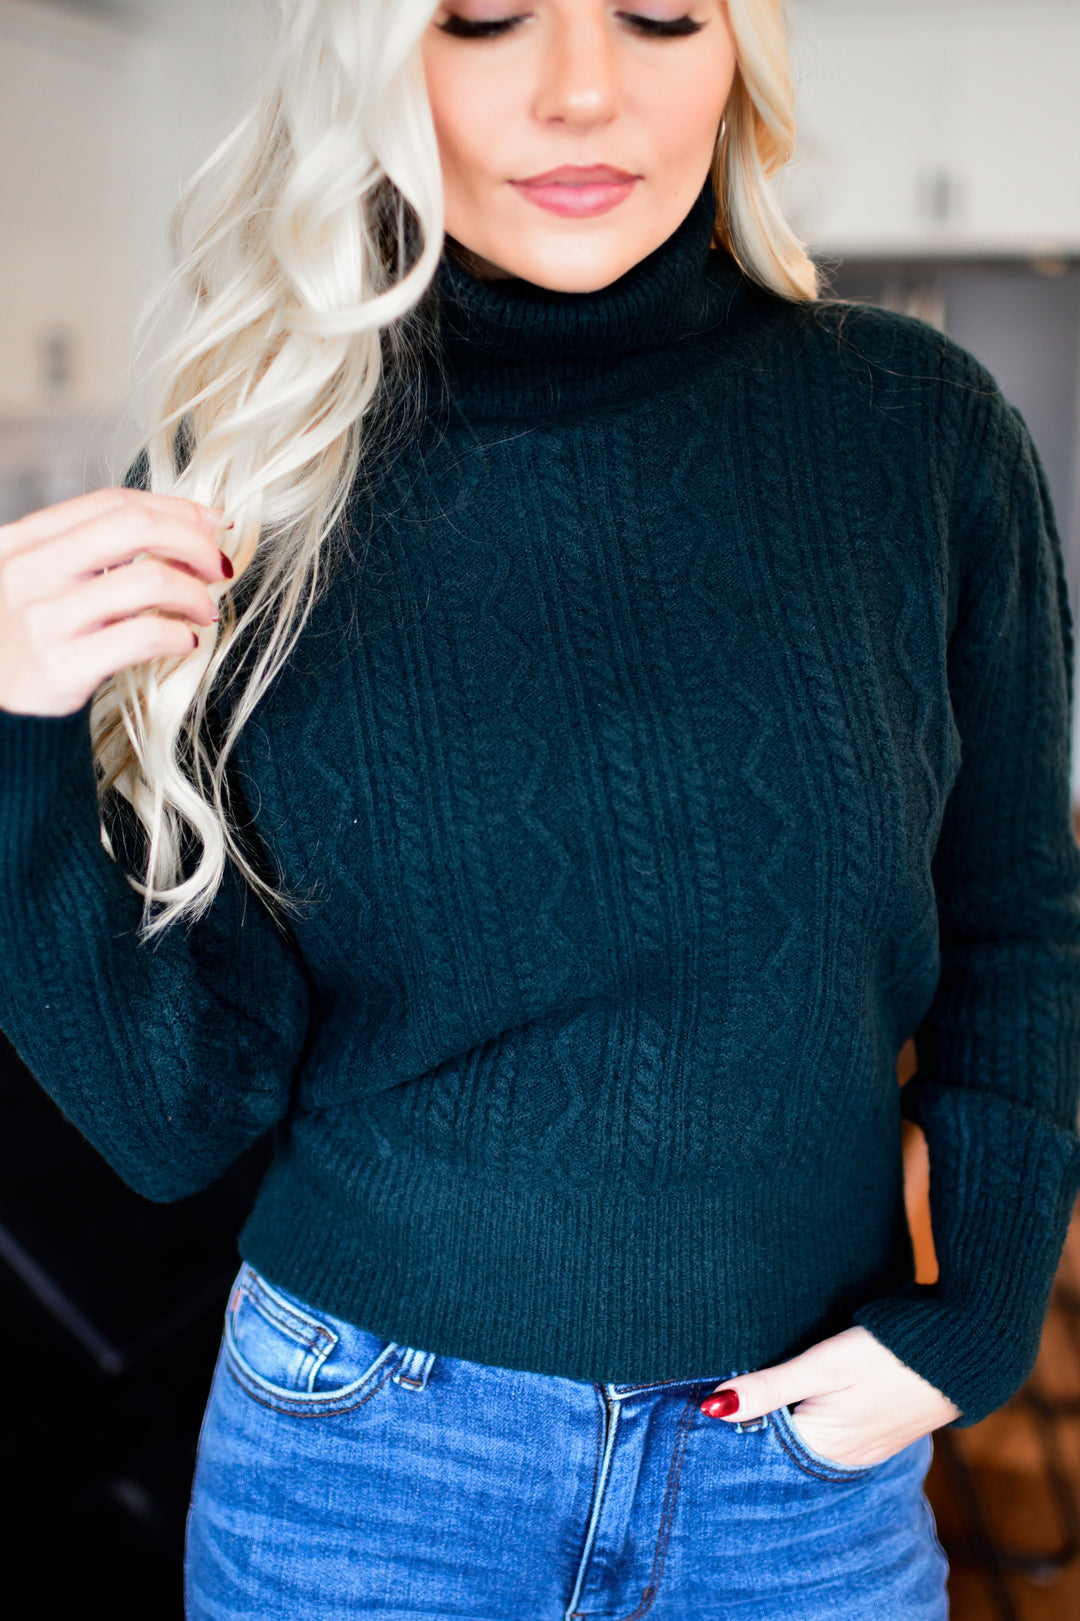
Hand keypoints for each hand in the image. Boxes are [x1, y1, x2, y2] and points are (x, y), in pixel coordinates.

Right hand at [0, 486, 233, 717]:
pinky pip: (145, 636)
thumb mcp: (42, 577)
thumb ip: (94, 551)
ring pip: (149, 581)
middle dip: (193, 542)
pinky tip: (185, 642)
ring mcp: (43, 618)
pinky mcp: (61, 666)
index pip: (114, 504)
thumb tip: (188, 527)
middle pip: (136, 527)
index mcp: (25, 539)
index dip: (174, 508)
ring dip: (195, 594)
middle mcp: (29, 570)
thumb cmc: (29, 637)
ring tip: (204, 611)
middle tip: (216, 566)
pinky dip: (180, 636)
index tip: (211, 522)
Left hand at [699, 1326, 962, 1468]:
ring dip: (783, 1417)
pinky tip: (802, 1395)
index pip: (757, 1446)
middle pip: (780, 1443)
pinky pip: (831, 1431)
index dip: (734, 1419)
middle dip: (755, 1421)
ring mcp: (862, 1448)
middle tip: (722, 1390)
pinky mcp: (877, 1433)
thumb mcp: (822, 1365)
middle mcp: (840, 1459)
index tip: (703, 1399)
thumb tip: (712, 1408)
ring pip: (805, 1436)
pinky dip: (811, 1415)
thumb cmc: (888, 1354)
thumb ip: (769, 1388)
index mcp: (821, 1448)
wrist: (962, 1351)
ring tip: (756, 1389)